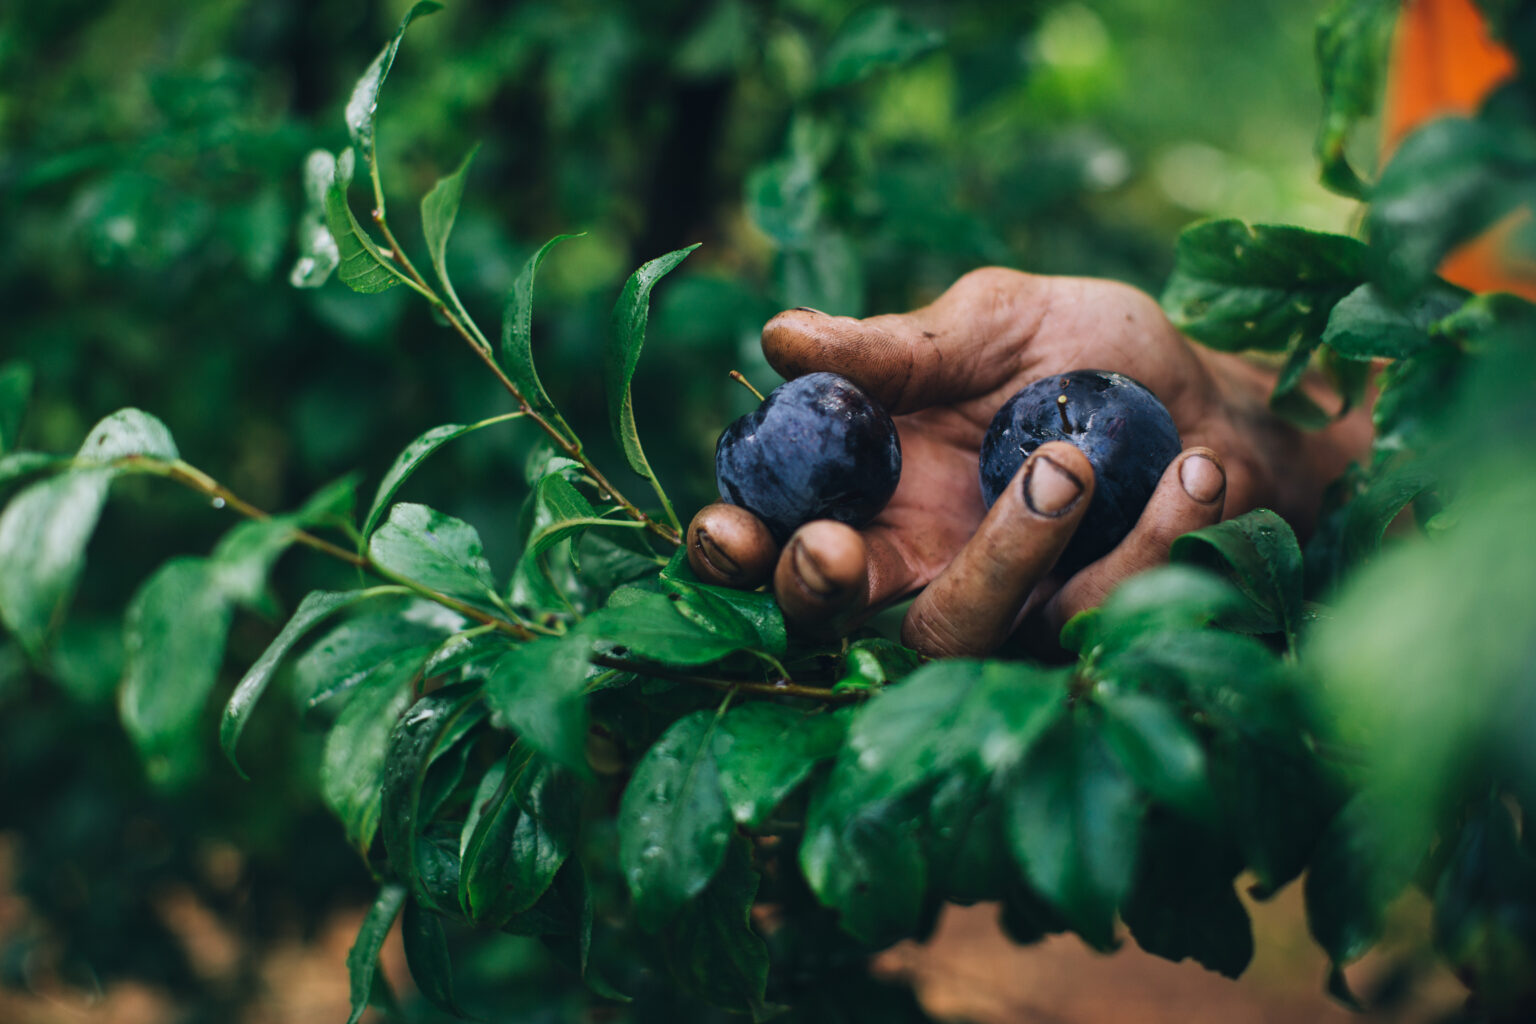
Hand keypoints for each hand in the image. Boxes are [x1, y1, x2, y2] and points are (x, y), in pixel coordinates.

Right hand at [687, 268, 1371, 656]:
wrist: (1226, 398)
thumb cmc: (1095, 357)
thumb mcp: (998, 324)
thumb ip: (898, 346)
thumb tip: (780, 334)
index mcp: (872, 486)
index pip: (771, 532)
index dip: (732, 547)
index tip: (731, 527)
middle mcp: (918, 561)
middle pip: (825, 618)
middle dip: (813, 589)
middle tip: (836, 545)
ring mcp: (1002, 608)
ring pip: (952, 635)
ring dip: (1001, 555)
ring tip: (1073, 460)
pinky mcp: (1092, 635)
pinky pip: (1089, 616)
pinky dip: (1148, 538)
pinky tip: (1193, 470)